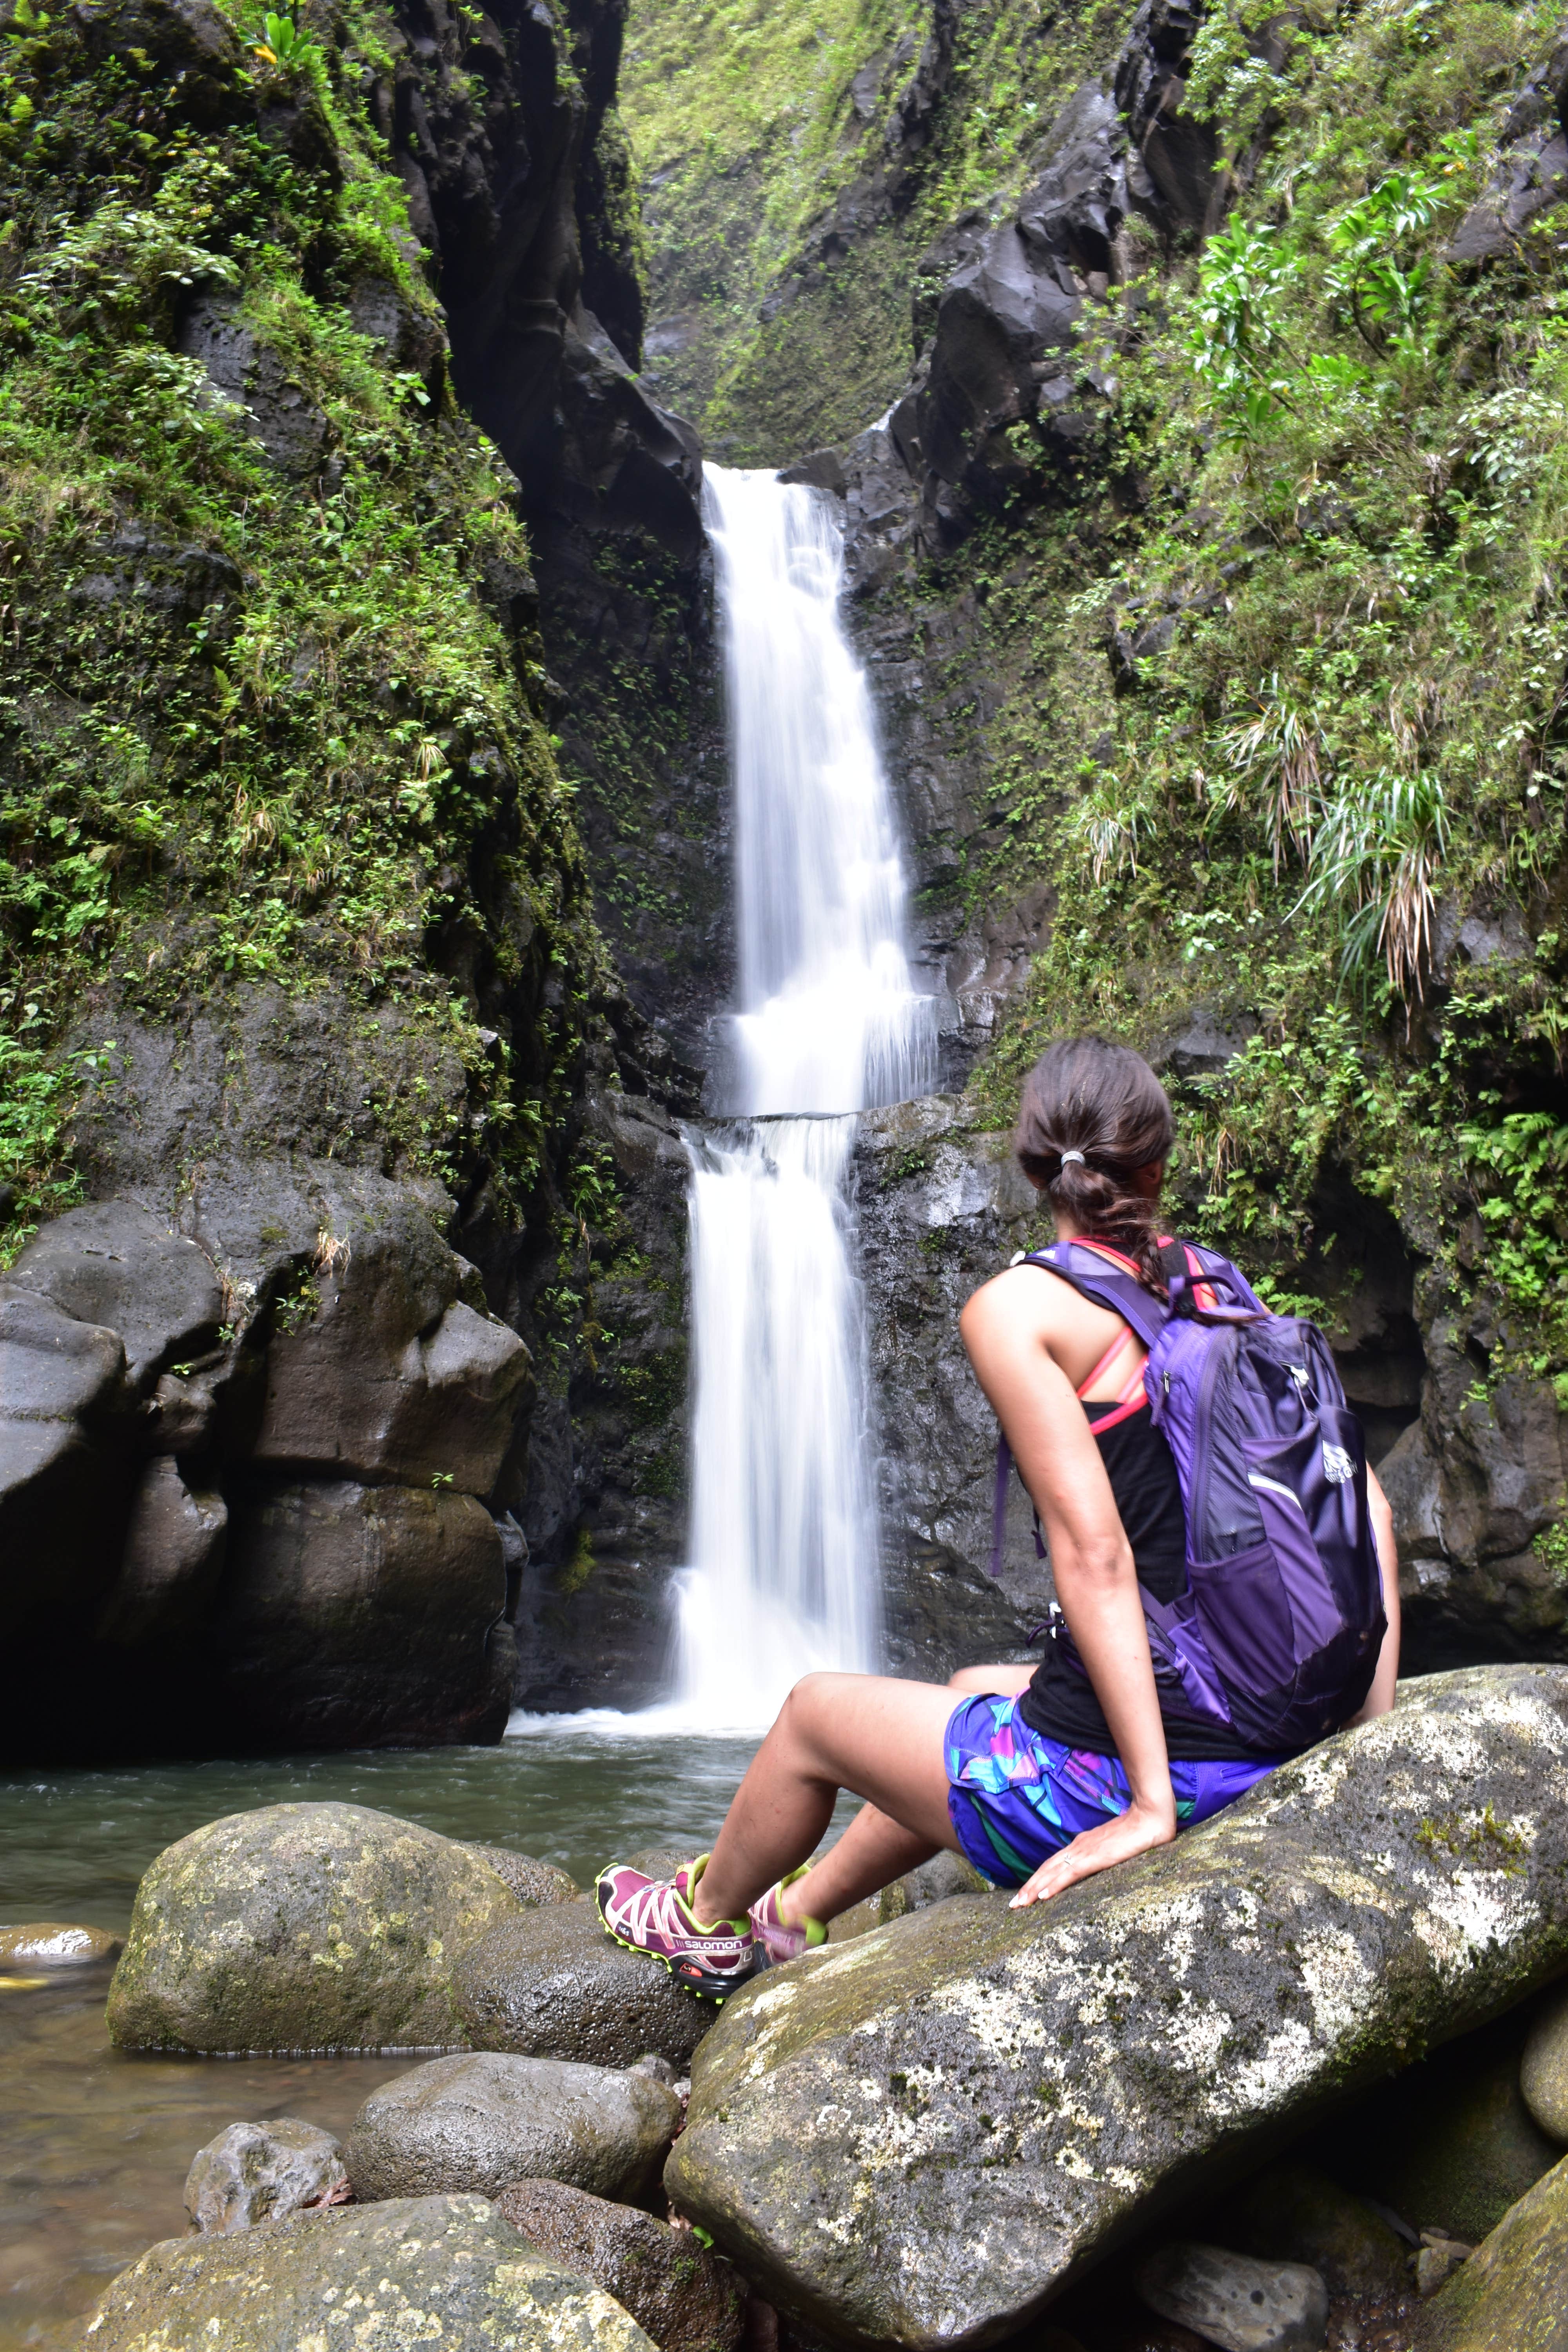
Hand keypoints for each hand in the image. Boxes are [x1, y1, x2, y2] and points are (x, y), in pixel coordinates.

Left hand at [1008, 1799, 1176, 1908]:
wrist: (1150, 1817)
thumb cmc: (1137, 1832)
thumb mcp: (1113, 1847)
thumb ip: (1101, 1855)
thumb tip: (1094, 1864)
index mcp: (1082, 1845)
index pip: (1054, 1864)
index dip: (1039, 1878)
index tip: (1026, 1893)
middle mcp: (1078, 1847)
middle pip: (1048, 1869)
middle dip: (1030, 1887)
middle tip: (1014, 1904)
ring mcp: (1086, 1851)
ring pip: (1053, 1872)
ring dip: (1035, 1888)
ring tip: (1021, 1903)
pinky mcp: (1096, 1857)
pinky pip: (1071, 1873)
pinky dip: (1055, 1885)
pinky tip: (1044, 1896)